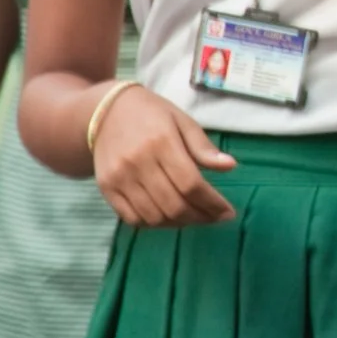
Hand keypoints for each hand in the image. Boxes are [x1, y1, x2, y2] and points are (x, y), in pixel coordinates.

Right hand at [92, 86, 236, 226]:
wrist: (106, 112)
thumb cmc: (152, 115)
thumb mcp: (183, 122)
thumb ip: (203, 147)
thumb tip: (230, 166)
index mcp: (161, 142)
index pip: (191, 184)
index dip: (212, 204)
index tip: (228, 213)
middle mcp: (138, 163)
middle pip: (174, 205)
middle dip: (200, 217)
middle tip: (215, 218)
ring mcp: (119, 178)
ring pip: (154, 216)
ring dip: (179, 223)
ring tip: (195, 217)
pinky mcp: (106, 188)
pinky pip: (132, 218)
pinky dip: (154, 224)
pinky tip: (169, 218)